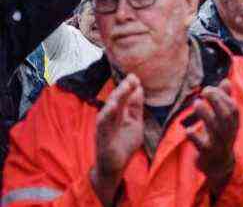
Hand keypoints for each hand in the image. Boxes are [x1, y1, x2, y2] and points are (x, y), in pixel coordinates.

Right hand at [90, 74, 143, 204]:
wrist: (115, 167)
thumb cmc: (124, 144)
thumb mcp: (135, 123)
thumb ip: (136, 107)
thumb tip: (139, 88)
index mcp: (117, 114)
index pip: (122, 97)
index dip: (128, 86)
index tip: (135, 76)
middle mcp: (109, 119)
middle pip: (115, 101)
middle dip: (122, 89)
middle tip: (131, 78)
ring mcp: (104, 129)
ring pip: (108, 111)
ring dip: (115, 99)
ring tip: (123, 88)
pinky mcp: (102, 139)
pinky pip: (103, 126)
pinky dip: (107, 116)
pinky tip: (113, 107)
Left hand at [185, 79, 238, 194]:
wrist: (220, 166)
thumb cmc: (221, 137)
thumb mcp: (225, 120)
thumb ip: (225, 100)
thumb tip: (225, 81)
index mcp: (234, 124)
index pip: (233, 108)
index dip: (223, 97)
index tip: (210, 88)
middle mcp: (229, 133)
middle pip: (227, 116)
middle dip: (217, 101)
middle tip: (204, 90)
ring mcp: (219, 144)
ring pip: (215, 129)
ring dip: (206, 114)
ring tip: (196, 103)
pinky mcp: (208, 154)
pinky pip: (202, 146)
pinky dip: (195, 137)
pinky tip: (188, 129)